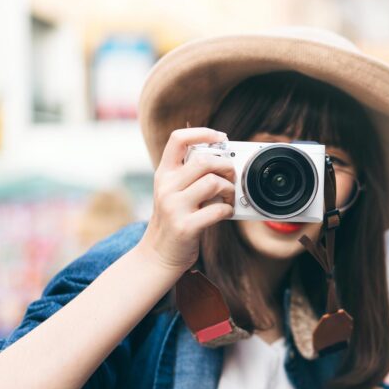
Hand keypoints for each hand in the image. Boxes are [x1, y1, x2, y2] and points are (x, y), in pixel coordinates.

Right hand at [139, 128, 235, 272]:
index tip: (220, 137)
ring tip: (228, 198)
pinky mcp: (186, 226)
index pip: (178, 139)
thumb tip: (221, 156)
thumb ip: (190, 174)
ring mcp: (174, 207)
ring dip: (230, 190)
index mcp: (164, 174)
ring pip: (213, 183)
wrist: (158, 255)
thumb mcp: (173, 191)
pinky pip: (218, 210)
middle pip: (204, 160)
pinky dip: (228, 210)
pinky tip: (225, 212)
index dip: (201, 132)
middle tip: (231, 177)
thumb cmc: (173, 220)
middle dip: (226, 166)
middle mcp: (166, 187)